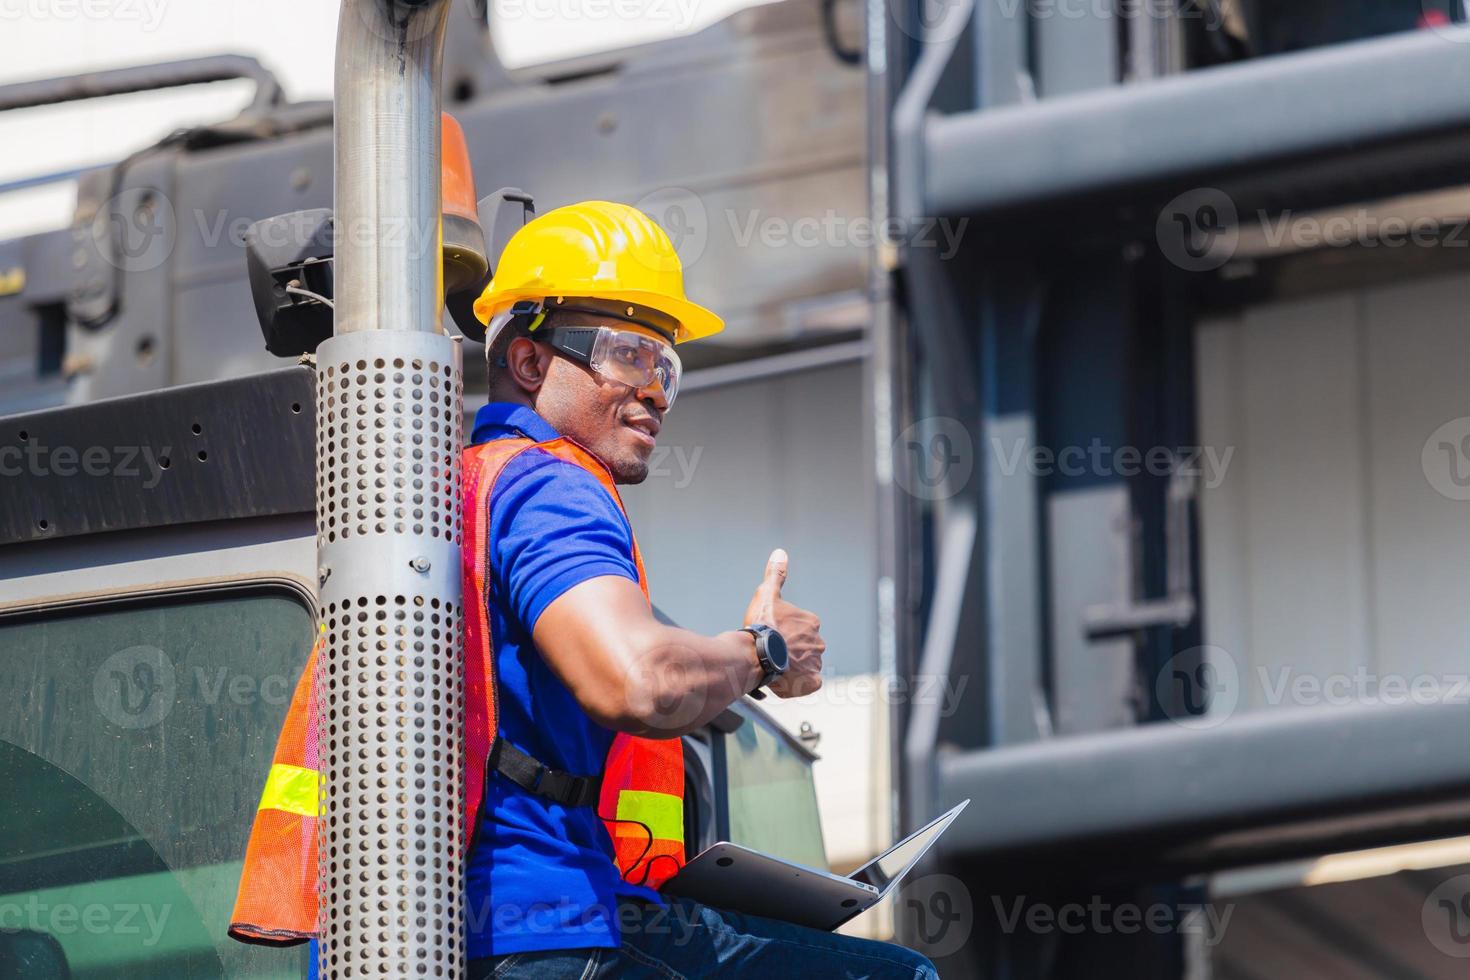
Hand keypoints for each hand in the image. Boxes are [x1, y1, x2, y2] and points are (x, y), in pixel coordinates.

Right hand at [743, 548, 823, 697]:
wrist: (756, 654)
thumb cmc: (761, 624)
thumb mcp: (767, 594)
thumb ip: (775, 575)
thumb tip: (780, 553)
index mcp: (811, 622)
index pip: (800, 627)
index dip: (784, 632)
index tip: (772, 635)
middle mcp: (818, 642)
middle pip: (803, 646)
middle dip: (790, 650)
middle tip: (771, 652)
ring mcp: (815, 663)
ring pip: (805, 664)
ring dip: (793, 666)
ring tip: (774, 667)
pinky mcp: (812, 681)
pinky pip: (810, 682)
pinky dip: (800, 682)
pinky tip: (785, 679)